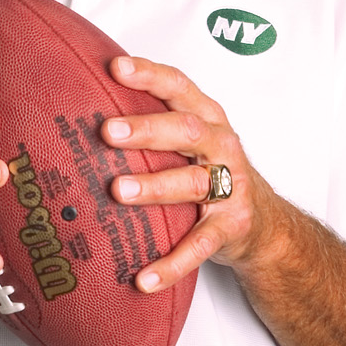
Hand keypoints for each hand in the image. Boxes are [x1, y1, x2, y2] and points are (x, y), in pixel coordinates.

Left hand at [101, 55, 279, 293]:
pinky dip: (171, 264)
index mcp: (208, 118)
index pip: (179, 87)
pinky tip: (142, 278)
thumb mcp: (191, 140)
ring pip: (192, 184)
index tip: (116, 67)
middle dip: (147, 129)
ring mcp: (230, 187)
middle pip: (186, 131)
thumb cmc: (212, 171)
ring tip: (119, 191)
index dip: (149, 75)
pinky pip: (199, 247)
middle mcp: (222, 146)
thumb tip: (80, 104)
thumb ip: (152, 120)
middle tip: (108, 131)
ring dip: (155, 187)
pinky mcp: (232, 227)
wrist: (265, 222)